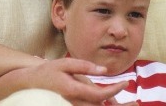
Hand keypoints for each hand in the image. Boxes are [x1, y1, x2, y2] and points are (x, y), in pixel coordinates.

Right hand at [11, 57, 127, 105]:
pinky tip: (111, 103)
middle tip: (135, 103)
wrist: (29, 85)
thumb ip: (85, 66)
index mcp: (74, 91)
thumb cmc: (48, 72)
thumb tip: (103, 70)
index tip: (125, 83)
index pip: (100, 94)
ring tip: (130, 105)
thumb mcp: (65, 63)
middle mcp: (76, 102)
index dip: (115, 90)